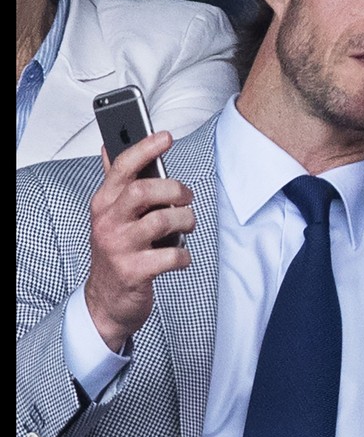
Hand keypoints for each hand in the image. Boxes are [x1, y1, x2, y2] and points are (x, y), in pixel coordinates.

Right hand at [86, 131, 194, 351]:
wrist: (107, 300)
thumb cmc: (117, 250)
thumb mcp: (111, 214)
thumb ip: (116, 182)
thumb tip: (110, 147)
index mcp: (104, 204)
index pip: (122, 168)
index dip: (145, 149)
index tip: (166, 136)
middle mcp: (108, 222)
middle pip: (144, 191)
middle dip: (174, 189)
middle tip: (186, 197)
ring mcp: (119, 247)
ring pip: (163, 220)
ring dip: (186, 220)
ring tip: (186, 226)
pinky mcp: (134, 271)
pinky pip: (171, 255)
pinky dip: (184, 255)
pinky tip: (180, 256)